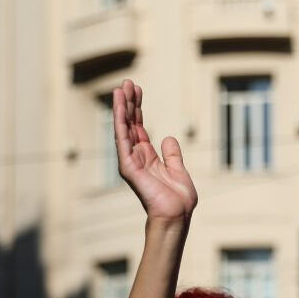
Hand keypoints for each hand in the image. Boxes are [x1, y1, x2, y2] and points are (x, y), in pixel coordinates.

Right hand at [113, 79, 197, 221]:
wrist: (176, 215)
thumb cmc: (179, 199)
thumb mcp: (179, 170)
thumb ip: (172, 154)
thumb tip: (168, 138)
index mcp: (148, 157)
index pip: (139, 128)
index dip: (138, 109)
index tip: (137, 90)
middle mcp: (137, 157)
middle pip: (130, 124)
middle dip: (129, 103)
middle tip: (127, 82)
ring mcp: (130, 161)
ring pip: (123, 128)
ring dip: (121, 108)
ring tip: (121, 88)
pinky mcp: (128, 166)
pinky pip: (122, 139)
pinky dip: (120, 121)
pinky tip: (119, 105)